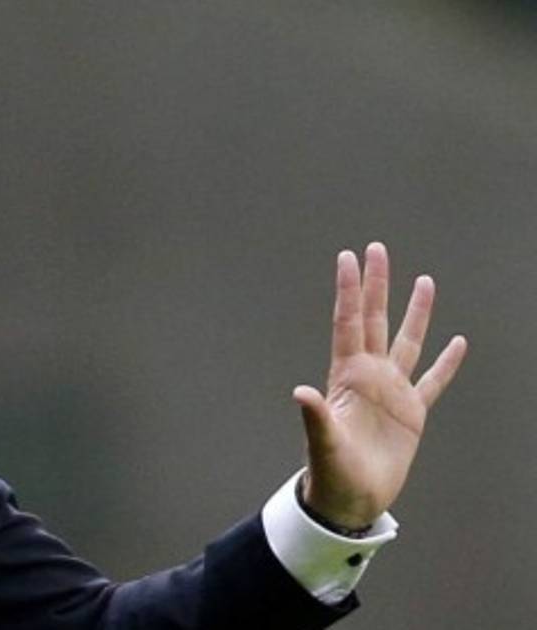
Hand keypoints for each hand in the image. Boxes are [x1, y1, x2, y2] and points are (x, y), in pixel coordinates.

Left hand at [295, 243, 466, 529]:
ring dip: (416, 312)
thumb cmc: (331, 472)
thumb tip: (301, 392)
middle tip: (377, 249)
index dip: (349, 289)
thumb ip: (315, 416)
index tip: (349, 257)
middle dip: (377, 284)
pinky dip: (446, 362)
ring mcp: (392, 391)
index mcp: (346, 375)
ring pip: (407, 341)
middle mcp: (369, 375)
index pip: (348, 322)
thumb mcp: (322, 443)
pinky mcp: (412, 412)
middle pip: (375, 319)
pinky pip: (433, 380)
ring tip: (425, 280)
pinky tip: (457, 341)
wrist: (350, 499)